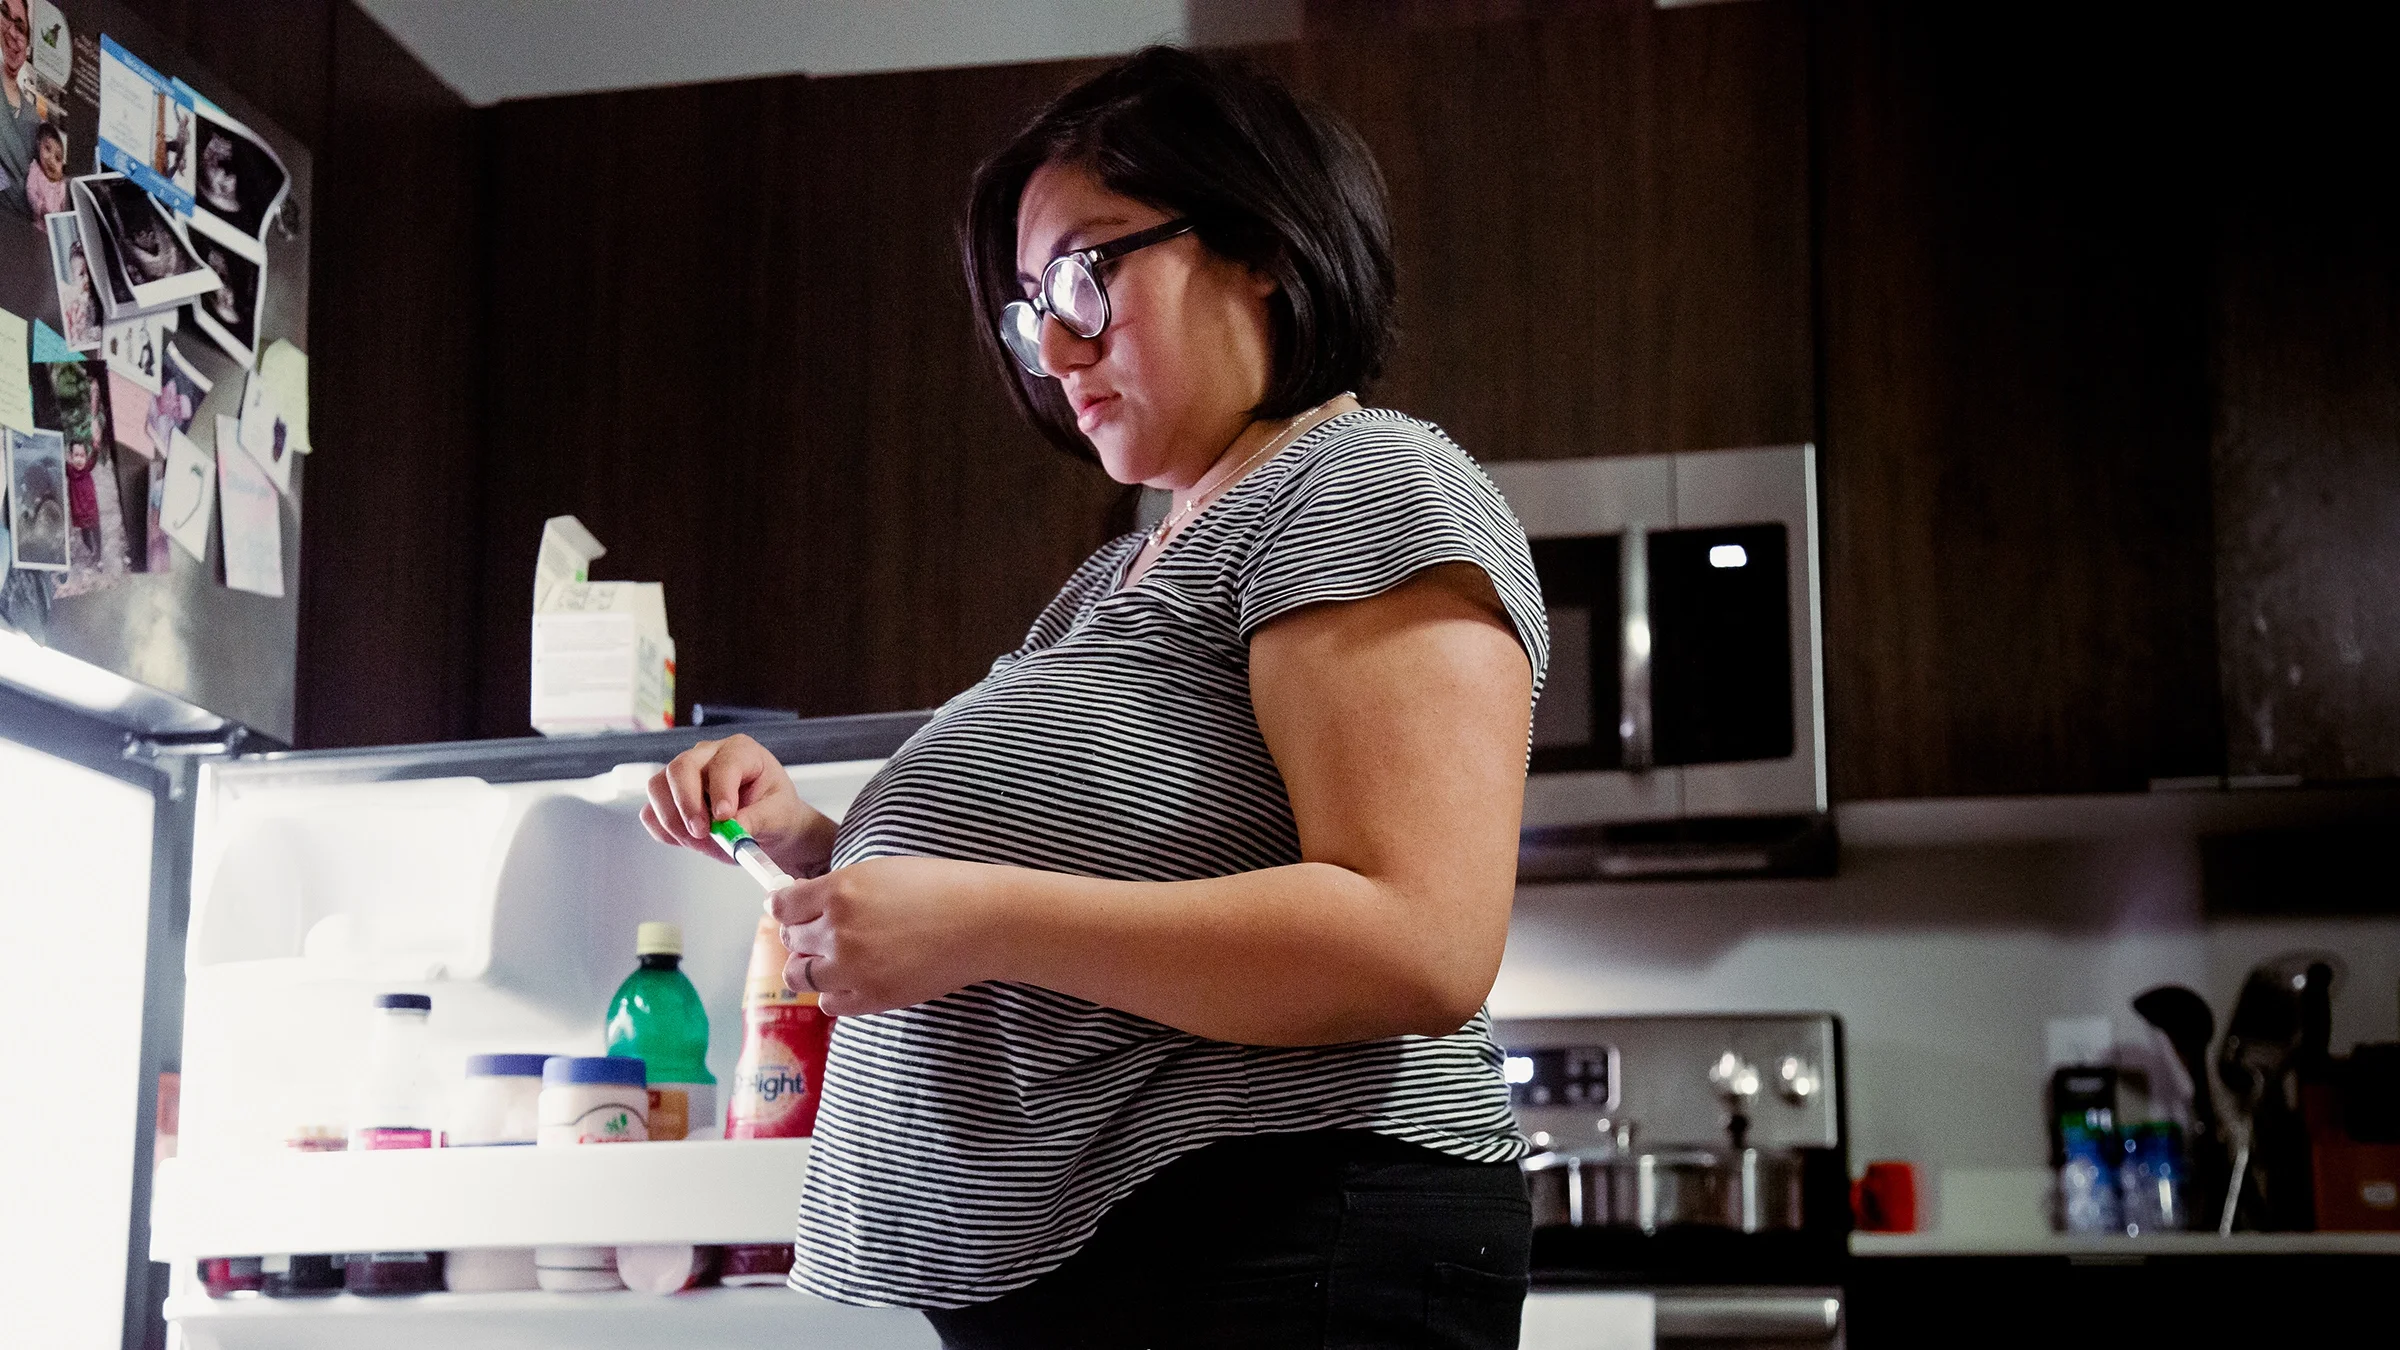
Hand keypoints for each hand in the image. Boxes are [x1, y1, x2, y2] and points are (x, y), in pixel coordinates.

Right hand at [640, 734, 836, 878]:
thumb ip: (758, 820)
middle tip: (701, 832)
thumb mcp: (779, 816)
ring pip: (658, 787)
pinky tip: (688, 841)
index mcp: (741, 751)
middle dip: (687, 803)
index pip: (723, 763)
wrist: (768, 825)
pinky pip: (650, 812)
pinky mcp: (670, 798)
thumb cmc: (776, 812)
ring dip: (672, 819)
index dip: (721, 790)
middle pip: (680, 767)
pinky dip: (664, 830)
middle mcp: (708, 755)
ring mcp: (685, 775)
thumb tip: (734, 828)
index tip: (725, 817)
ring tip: (700, 841)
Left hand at [768, 857, 1004, 1015]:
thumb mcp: (880, 871)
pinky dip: (836, 993)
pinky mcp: (872, 997)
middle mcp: (838, 930)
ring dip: (813, 967)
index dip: (786, 908)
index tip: (794, 911)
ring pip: (800, 975)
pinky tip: (857, 979)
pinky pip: (829, 1003)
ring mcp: (853, 968)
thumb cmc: (940, 888)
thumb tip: (804, 903)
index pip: (781, 905)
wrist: (983, 921)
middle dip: (802, 935)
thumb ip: (838, 889)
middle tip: (824, 934)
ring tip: (838, 959)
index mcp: (840, 891)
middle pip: (789, 939)